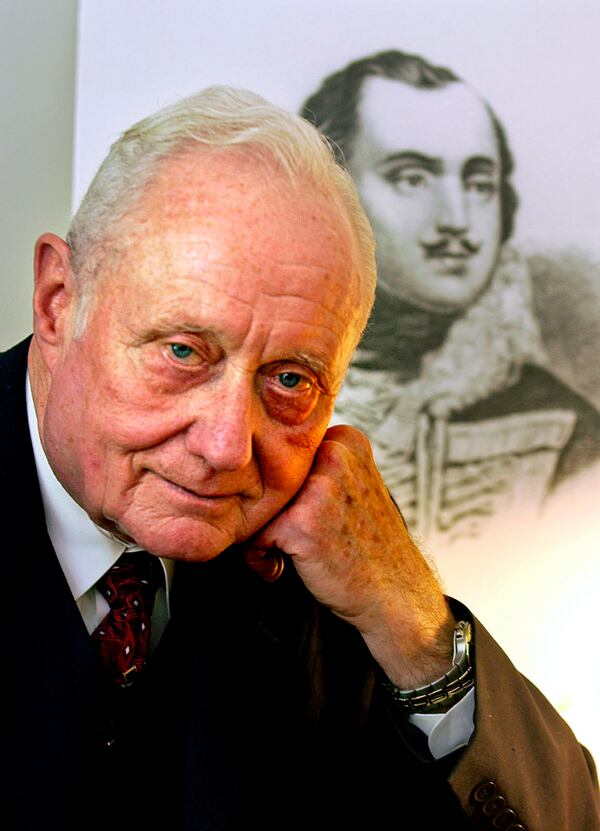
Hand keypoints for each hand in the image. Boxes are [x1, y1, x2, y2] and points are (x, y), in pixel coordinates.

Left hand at [244, 424, 455, 688]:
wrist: (396, 595)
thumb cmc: (365, 545)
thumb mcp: (353, 485)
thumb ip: (316, 465)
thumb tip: (254, 458)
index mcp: (347, 440)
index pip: (282, 453)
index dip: (283, 489)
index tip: (299, 516)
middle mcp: (335, 453)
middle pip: (265, 477)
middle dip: (269, 510)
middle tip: (288, 540)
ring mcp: (320, 486)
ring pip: (256, 504)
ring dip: (261, 534)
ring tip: (284, 555)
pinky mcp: (301, 521)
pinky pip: (252, 535)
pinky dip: (259, 558)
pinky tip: (281, 570)